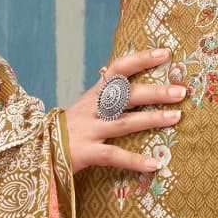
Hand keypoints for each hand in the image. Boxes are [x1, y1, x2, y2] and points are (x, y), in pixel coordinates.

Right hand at [61, 46, 185, 176]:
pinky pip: (114, 155)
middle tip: (181, 91)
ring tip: (176, 117)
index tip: (165, 54)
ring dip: (152, 119)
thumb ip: (106, 99)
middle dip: (155, 91)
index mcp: (93, 95)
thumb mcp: (84, 109)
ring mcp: (88, 130)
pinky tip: (155, 164)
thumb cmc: (67, 131)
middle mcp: (92, 109)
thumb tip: (132, 86)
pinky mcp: (85, 153)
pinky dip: (135, 160)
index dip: (141, 59)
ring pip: (124, 122)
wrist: (36, 151)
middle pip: (126, 95)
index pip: (118, 69)